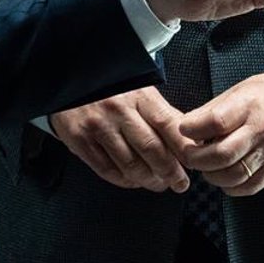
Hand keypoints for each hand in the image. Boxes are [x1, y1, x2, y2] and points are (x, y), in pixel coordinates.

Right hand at [49, 87, 192, 192]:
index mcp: (138, 95)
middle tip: (179, 182)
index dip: (183, 149)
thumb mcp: (139, 90)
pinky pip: (107, 170)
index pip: (168, 125)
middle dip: (170, 172)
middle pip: (151, 149)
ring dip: (149, 180)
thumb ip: (161, 113)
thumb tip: (188, 138)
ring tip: (159, 184)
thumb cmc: (110, 86)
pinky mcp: (80, 141)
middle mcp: (118, 110)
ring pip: (130, 165)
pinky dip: (125, 181)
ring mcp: (98, 126)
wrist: (69, 78)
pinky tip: (134, 181)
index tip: (194, 163)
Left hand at [179, 73, 263, 196]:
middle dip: (197, 160)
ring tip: (206, 166)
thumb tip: (183, 129)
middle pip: (223, 155)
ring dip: (211, 175)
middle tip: (189, 156)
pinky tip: (223, 176)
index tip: (183, 131)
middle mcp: (262, 129)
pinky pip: (249, 187)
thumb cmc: (262, 96)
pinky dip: (230, 187)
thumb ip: (209, 112)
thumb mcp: (235, 92)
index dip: (193, 130)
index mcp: (249, 106)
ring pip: (234, 175)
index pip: (216, 122)